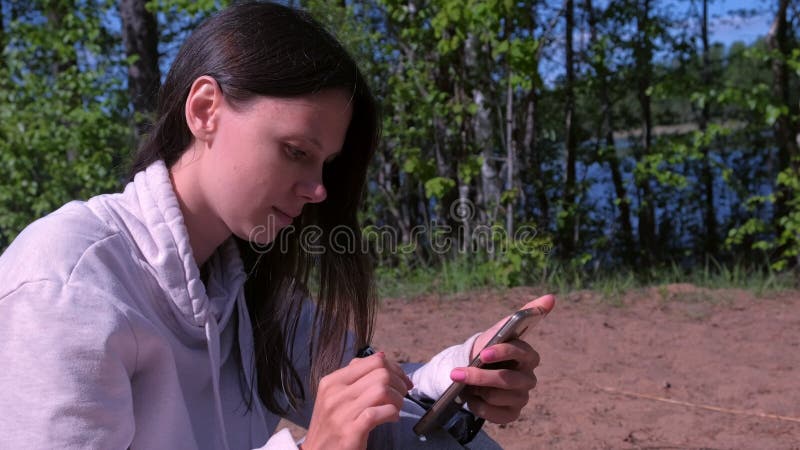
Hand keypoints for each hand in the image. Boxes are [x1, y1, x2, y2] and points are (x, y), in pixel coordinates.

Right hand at [302, 352, 412, 449]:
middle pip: (381, 374)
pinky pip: (380, 412)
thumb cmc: (331, 426)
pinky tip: (391, 418)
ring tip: (396, 408)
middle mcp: (335, 394)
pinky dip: (392, 414)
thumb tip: (381, 356)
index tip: (402, 380)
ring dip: (397, 399)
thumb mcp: (334, 397)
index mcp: (332, 381)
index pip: (373, 361)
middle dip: (399, 384)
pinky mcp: (351, 432)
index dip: (394, 368)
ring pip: (382, 390)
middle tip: (402, 395)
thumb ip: (355, 377)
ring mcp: (342, 413)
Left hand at [452, 294, 554, 423]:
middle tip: (457, 373)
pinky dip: (480, 407)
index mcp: (528, 356)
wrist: (473, 370)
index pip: (520, 352)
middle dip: (481, 376)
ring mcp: (521, 397)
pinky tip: (471, 399)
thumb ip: (524, 314)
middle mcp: (528, 378)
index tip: (483, 353)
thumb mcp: (500, 330)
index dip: (503, 352)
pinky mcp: (511, 413)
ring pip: (500, 397)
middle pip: (508, 379)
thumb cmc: (489, 348)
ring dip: (477, 390)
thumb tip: (551, 297)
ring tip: (462, 384)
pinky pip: (497, 415)